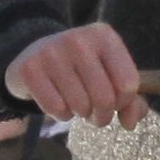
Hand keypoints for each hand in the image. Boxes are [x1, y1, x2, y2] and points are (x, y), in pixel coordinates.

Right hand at [6, 23, 146, 129]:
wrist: (34, 51)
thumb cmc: (80, 67)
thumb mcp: (109, 73)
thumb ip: (129, 99)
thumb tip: (129, 123)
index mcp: (104, 36)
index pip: (128, 83)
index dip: (123, 103)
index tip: (114, 102)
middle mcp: (78, 40)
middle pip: (104, 98)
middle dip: (102, 116)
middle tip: (95, 114)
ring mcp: (52, 53)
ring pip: (80, 106)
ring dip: (80, 114)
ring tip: (75, 104)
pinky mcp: (30, 69)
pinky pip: (56, 108)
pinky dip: (60, 114)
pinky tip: (57, 101)